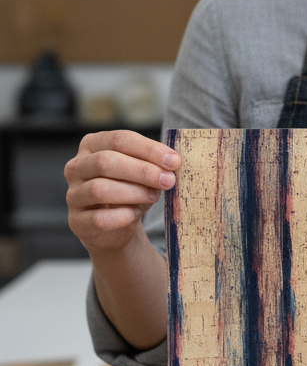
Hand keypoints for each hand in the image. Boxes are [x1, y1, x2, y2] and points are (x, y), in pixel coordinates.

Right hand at [65, 130, 180, 253]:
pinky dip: (122, 216)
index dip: (149, 149)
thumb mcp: (143, 173)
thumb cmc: (131, 191)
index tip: (174, 161)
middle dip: (142, 171)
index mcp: (92, 145)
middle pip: (106, 161)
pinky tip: (136, 214)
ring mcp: (73, 194)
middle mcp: (76, 167)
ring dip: (134, 193)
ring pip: (100, 189)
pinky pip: (99, 218)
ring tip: (154, 196)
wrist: (116, 226)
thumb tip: (172, 162)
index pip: (119, 139)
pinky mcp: (76, 221)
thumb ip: (153, 164)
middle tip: (168, 180)